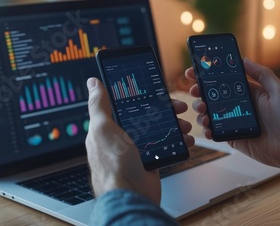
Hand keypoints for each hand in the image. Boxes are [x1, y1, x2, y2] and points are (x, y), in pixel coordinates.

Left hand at [85, 77, 194, 202]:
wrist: (131, 196)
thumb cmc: (113, 165)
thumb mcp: (103, 128)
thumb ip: (99, 105)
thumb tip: (93, 83)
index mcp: (108, 129)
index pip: (126, 105)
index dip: (142, 96)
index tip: (156, 91)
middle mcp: (121, 139)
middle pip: (146, 117)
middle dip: (165, 111)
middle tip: (178, 107)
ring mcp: (136, 151)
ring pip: (159, 131)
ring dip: (175, 126)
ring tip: (185, 126)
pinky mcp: (150, 163)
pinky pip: (166, 148)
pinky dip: (178, 143)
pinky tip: (186, 140)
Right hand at [185, 58, 279, 182]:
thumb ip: (262, 74)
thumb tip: (243, 59)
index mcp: (251, 93)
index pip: (226, 81)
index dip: (210, 76)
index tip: (196, 71)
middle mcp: (241, 107)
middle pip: (214, 97)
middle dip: (201, 92)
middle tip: (194, 90)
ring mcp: (237, 123)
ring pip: (212, 114)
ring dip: (202, 110)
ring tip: (202, 110)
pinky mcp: (235, 139)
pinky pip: (218, 132)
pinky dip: (209, 129)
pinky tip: (208, 127)